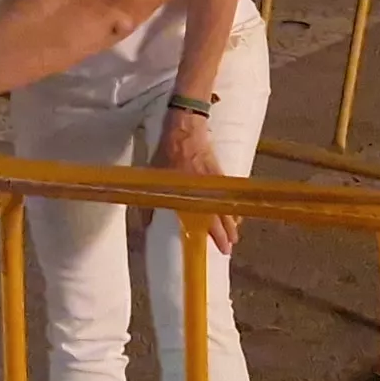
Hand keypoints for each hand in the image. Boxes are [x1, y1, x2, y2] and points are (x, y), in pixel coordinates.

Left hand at [152, 105, 237, 252]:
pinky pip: (228, 196)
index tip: (219, 247)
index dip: (213, 235)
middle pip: (219, 217)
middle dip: (225, 234)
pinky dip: (231, 205)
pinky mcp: (220, 175)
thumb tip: (144, 225)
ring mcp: (214, 184)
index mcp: (189, 194)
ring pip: (226, 207)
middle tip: (228, 248)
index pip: (203, 221)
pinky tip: (234, 214)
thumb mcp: (154, 178)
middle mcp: (204, 191)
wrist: (185, 132)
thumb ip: (151, 202)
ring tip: (235, 235)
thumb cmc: (167, 155)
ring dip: (231, 222)